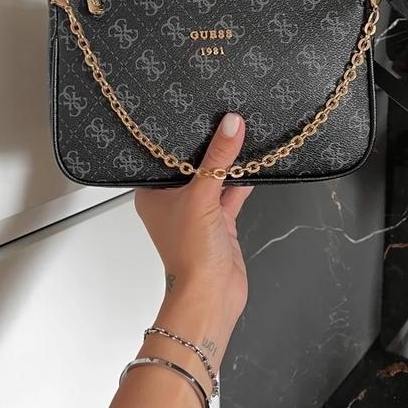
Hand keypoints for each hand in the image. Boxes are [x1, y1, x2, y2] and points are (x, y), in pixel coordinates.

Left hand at [134, 112, 253, 333]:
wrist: (211, 295)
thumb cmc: (191, 251)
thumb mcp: (202, 196)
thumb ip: (218, 159)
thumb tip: (231, 123)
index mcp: (153, 194)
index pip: (165, 157)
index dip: (180, 136)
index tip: (196, 112)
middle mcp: (172, 201)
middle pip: (192, 166)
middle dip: (209, 147)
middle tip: (224, 115)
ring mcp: (197, 212)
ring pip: (214, 179)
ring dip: (228, 163)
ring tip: (243, 132)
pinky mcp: (219, 222)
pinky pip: (230, 194)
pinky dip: (241, 181)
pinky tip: (254, 162)